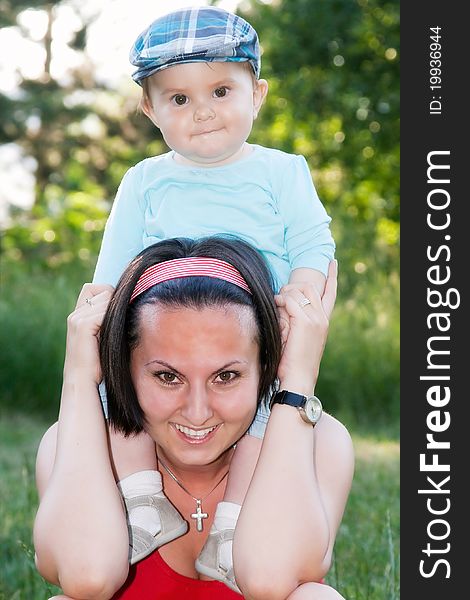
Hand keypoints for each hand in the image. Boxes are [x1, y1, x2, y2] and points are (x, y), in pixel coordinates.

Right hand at [63, 283, 113, 384]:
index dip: (108, 295)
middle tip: (118, 326)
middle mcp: (75, 314)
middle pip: (104, 290)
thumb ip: (108, 320)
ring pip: (107, 298)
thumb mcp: (103, 337)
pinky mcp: (82, 325)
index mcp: (78, 316)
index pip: (94, 288)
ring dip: (116, 314)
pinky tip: (112, 336)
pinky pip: (105, 311)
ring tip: (114, 334)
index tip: (117, 315)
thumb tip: (129, 304)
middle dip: (116, 304)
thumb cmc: (98, 364)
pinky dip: (113, 321)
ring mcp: (77, 318)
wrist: (83, 382)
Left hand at [274, 261, 336, 394]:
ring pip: (298, 291)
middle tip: (280, 298)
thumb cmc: (294, 362)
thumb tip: (283, 305)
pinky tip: (276, 309)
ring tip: (277, 307)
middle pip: (309, 286)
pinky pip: (290, 301)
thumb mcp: (298, 337)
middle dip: (292, 287)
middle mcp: (322, 317)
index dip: (332, 276)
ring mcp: (316, 319)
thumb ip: (296, 320)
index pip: (330, 292)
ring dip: (284, 295)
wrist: (299, 378)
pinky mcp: (305, 322)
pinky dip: (280, 303)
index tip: (333, 262)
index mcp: (324, 320)